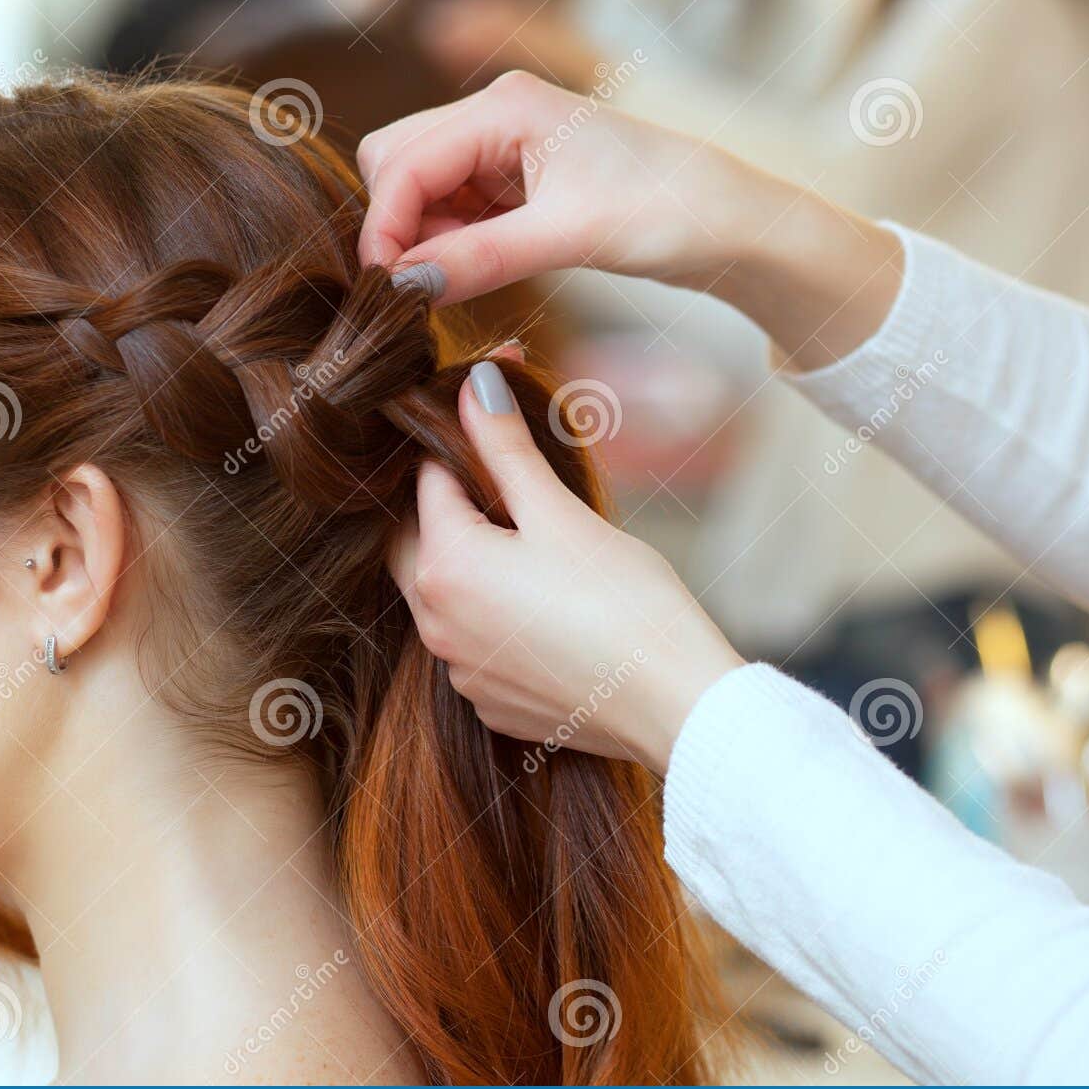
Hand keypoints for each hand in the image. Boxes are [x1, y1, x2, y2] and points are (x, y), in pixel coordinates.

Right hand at [358, 69, 758, 302]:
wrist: (724, 222)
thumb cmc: (663, 210)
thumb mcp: (566, 238)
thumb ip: (478, 260)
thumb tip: (404, 288)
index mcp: (505, 107)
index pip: (404, 163)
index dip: (384, 228)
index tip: (385, 291)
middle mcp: (496, 115)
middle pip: (397, 163)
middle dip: (398, 226)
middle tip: (422, 286)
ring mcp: (503, 146)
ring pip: (420, 189)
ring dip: (424, 239)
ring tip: (460, 281)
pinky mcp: (514, 180)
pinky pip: (453, 209)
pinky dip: (450, 243)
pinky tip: (473, 271)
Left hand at [388, 358, 742, 775]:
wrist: (674, 704)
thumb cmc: (625, 604)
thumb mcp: (561, 514)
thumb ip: (506, 448)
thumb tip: (475, 384)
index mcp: (445, 566)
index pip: (427, 481)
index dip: (461, 440)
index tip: (491, 418)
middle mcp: (436, 624)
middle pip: (415, 541)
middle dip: (445, 503)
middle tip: (497, 478)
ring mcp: (461, 671)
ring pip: (441, 597)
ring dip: (466, 562)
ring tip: (525, 539)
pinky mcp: (491, 702)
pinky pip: (471, 645)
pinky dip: (491, 617)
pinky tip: (540, 605)